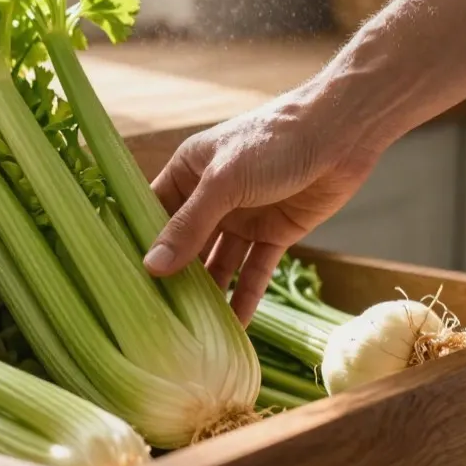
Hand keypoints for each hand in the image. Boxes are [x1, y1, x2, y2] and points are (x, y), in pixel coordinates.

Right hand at [143, 89, 383, 322]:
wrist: (341, 134)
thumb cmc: (273, 141)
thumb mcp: (223, 182)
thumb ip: (189, 225)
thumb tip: (153, 266)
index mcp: (189, 172)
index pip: (153, 212)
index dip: (140, 244)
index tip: (123, 281)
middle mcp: (211, 197)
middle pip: (186, 244)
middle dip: (173, 277)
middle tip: (154, 317)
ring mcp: (243, 217)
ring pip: (219, 262)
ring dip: (208, 293)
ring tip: (190, 331)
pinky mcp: (275, 234)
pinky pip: (254, 271)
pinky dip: (245, 297)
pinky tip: (235, 327)